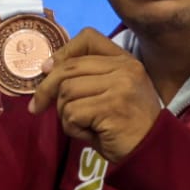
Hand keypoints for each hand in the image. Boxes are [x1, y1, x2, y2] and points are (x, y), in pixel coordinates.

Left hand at [29, 28, 161, 162]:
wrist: (152, 151)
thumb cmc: (126, 125)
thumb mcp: (111, 92)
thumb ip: (87, 77)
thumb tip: (46, 68)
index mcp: (125, 60)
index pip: (88, 38)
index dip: (63, 52)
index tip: (47, 69)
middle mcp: (124, 68)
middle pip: (69, 68)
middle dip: (46, 89)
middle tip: (37, 106)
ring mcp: (119, 86)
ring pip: (66, 92)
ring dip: (65, 114)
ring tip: (83, 125)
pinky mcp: (111, 107)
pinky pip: (72, 114)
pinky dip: (73, 129)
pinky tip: (90, 134)